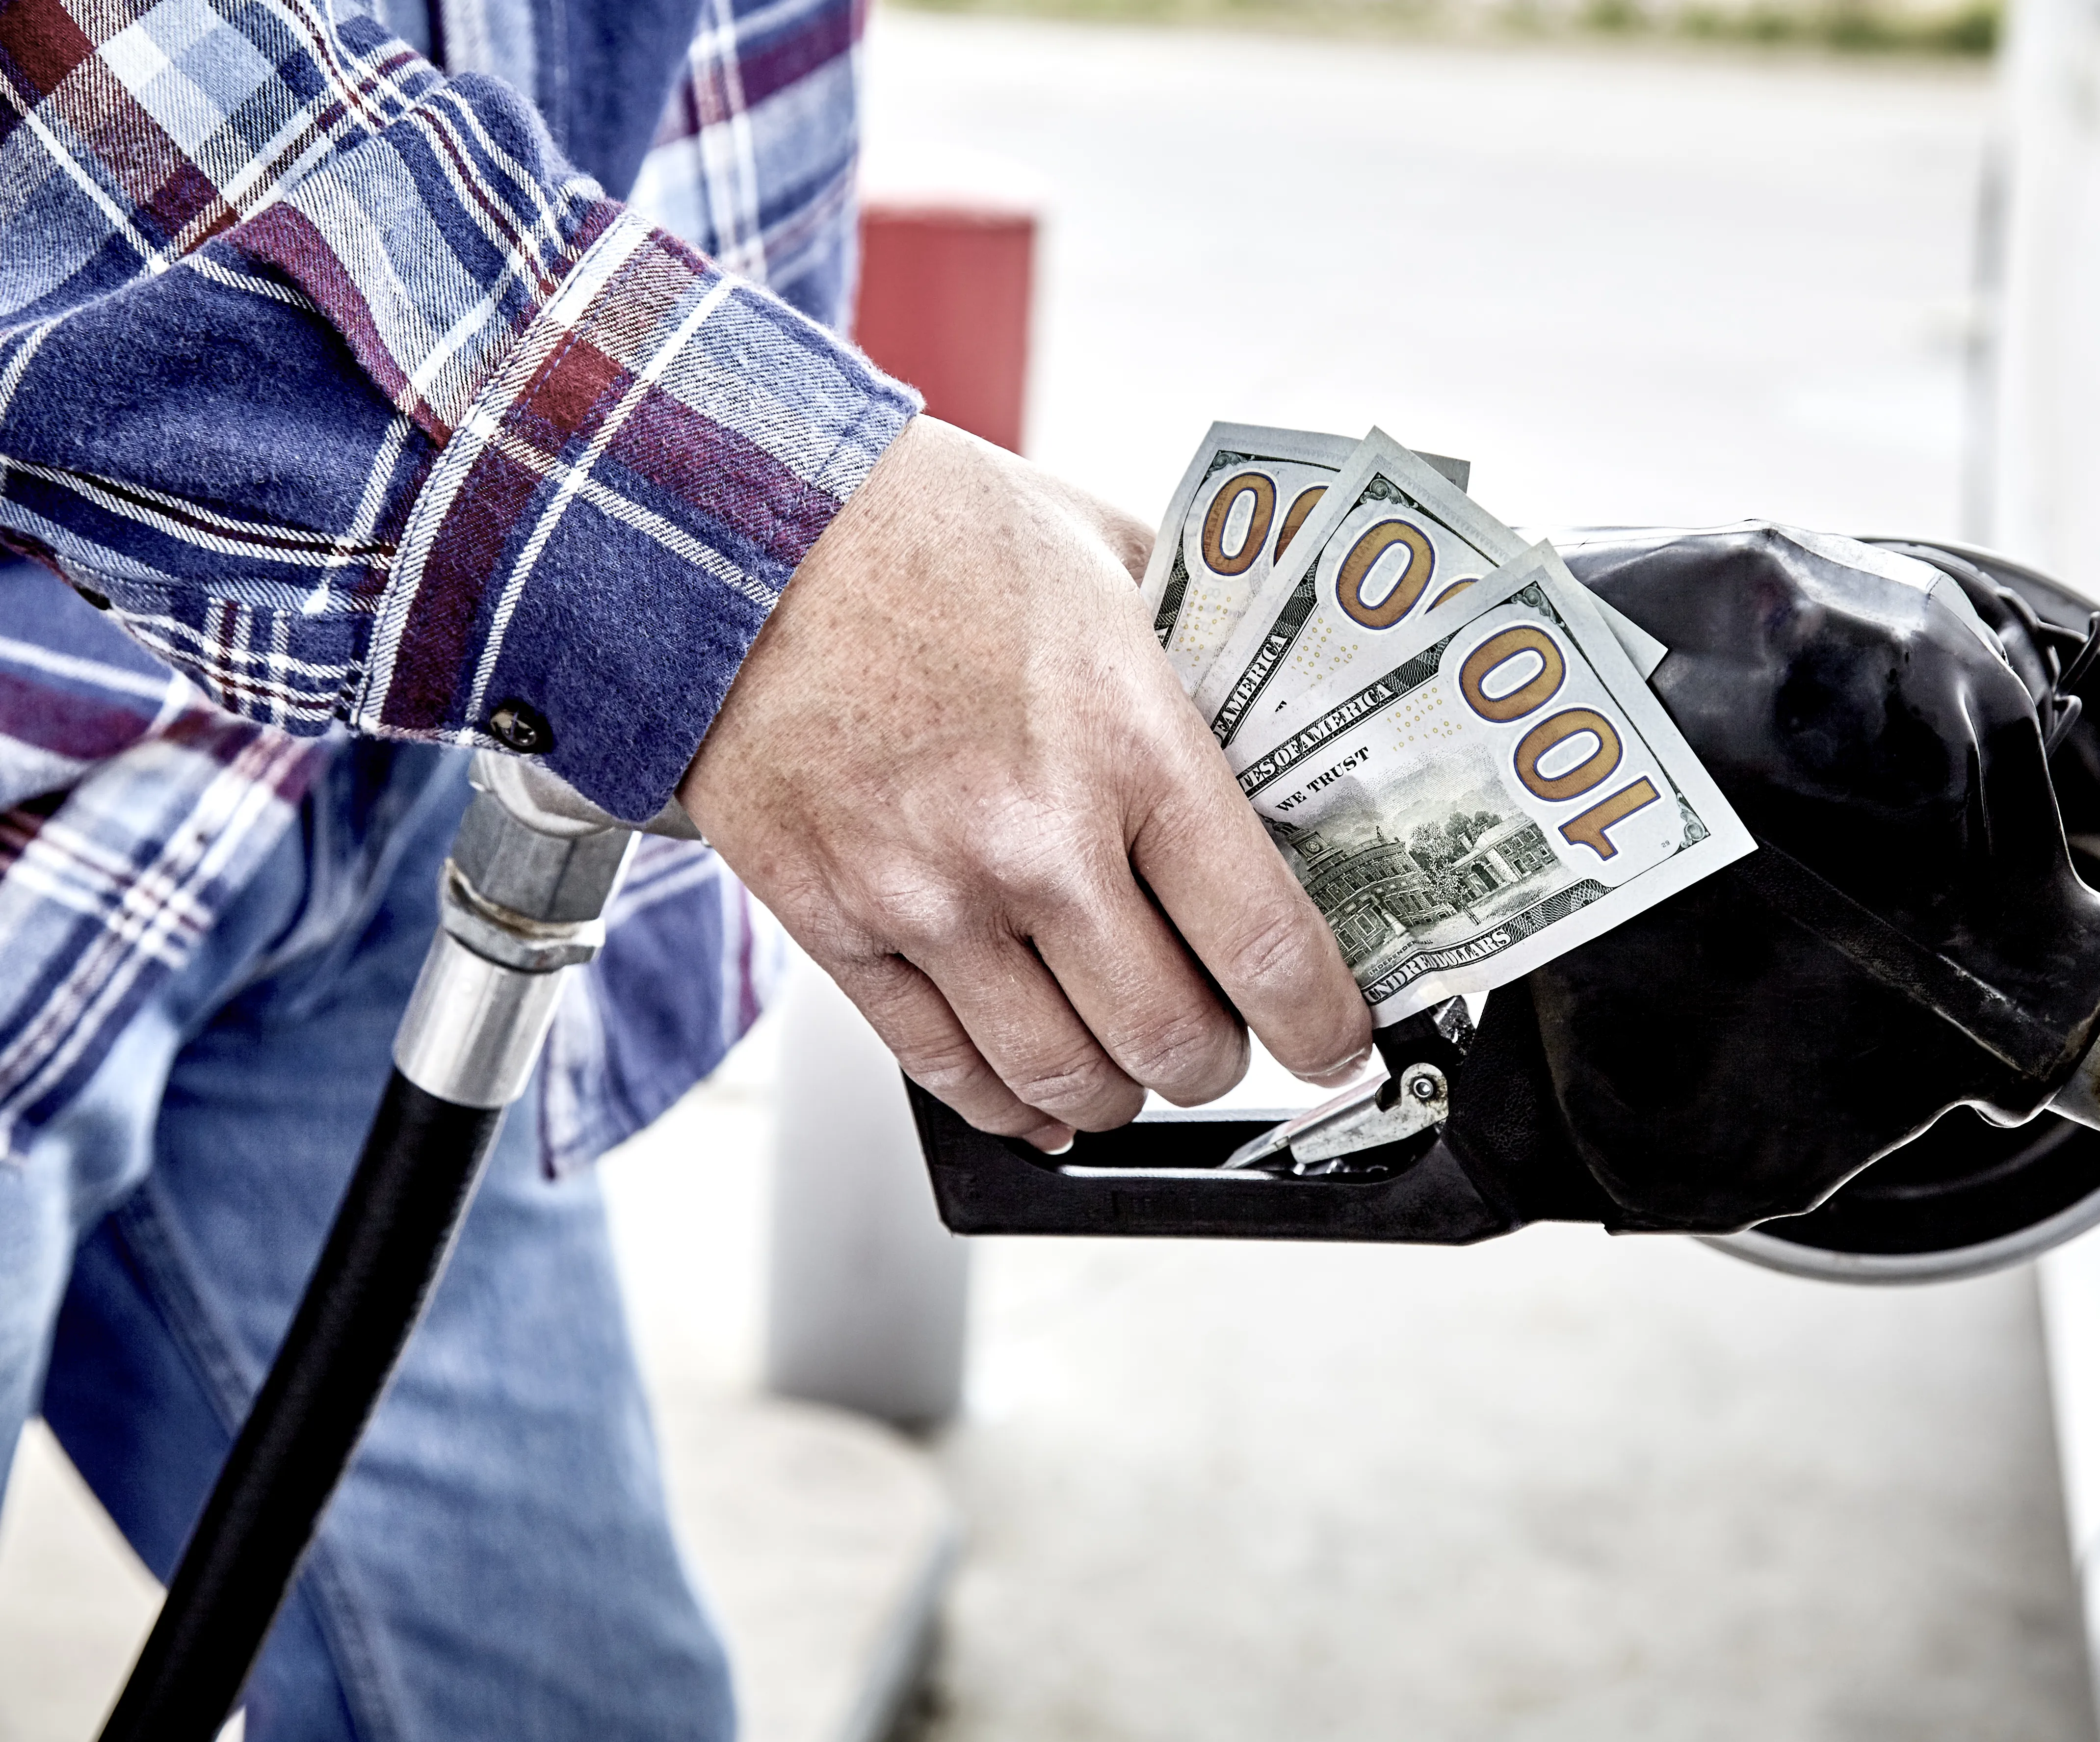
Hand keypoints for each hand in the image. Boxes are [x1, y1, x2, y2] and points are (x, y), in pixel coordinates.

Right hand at [681, 417, 1372, 1149]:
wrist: (740, 527)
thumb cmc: (927, 531)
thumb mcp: (1113, 559)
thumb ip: (1206, 655)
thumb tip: (1287, 738)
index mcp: (1131, 744)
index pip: (1266, 944)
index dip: (1322, 1024)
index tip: (1338, 1039)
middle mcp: (1032, 840)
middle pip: (1169, 1040)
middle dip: (1218, 1061)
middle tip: (1228, 1034)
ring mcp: (927, 895)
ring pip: (1061, 1079)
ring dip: (1119, 1093)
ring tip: (1134, 1062)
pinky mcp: (835, 923)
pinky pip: (942, 1068)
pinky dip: (1009, 1105)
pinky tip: (1041, 1096)